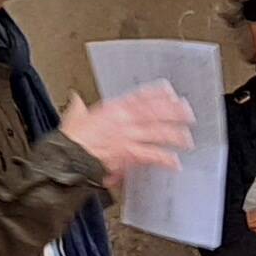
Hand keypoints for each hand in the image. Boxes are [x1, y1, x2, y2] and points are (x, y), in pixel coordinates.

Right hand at [57, 81, 193, 177]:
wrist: (67, 157)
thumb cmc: (70, 140)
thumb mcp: (73, 116)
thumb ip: (77, 106)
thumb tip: (75, 98)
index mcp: (113, 109)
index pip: (139, 97)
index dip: (157, 93)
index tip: (170, 92)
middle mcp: (124, 120)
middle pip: (155, 112)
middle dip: (174, 112)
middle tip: (188, 113)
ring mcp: (129, 136)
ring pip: (158, 133)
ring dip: (175, 135)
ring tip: (187, 139)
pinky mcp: (130, 154)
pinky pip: (153, 156)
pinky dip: (165, 160)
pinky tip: (175, 163)